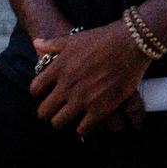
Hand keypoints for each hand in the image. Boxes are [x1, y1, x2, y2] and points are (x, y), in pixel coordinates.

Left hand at [30, 21, 151, 134]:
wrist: (131, 43)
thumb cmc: (103, 38)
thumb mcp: (75, 38)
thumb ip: (53, 43)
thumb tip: (36, 43)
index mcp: (59, 68)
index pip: (35, 89)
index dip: (40, 93)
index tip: (48, 92)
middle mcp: (67, 86)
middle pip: (44, 112)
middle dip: (49, 111)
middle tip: (58, 108)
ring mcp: (82, 99)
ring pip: (59, 123)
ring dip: (64, 120)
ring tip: (72, 115)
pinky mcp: (100, 109)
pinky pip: (82, 129)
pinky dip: (83, 126)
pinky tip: (88, 119)